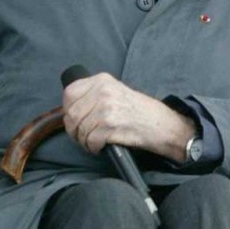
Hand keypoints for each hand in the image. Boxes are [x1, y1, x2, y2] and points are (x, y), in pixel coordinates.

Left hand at [62, 72, 194, 161]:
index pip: (69, 93)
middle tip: (82, 136)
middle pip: (72, 114)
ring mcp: (106, 108)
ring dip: (84, 141)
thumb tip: (70, 109)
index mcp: (102, 80)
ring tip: (94, 142)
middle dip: (74, 130)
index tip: (75, 119)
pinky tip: (102, 146)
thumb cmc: (139, 111)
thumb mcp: (115, 91)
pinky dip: (93, 148)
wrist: (161, 124)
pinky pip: (90, 141)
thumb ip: (94, 94)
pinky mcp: (110, 126)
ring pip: (79, 129)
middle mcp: (103, 91)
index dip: (68, 110)